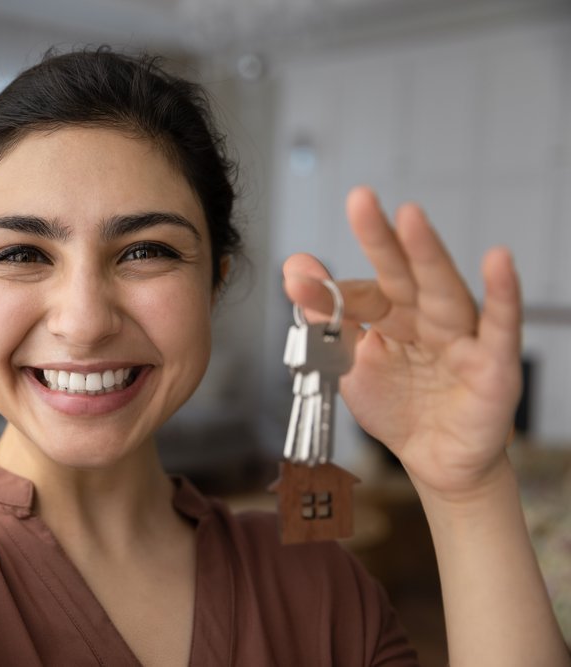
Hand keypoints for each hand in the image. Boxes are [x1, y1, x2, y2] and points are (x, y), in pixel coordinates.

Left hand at [283, 186, 522, 500]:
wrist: (435, 460)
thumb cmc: (397, 404)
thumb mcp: (350, 362)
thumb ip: (325, 318)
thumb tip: (294, 267)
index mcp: (392, 314)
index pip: (362, 295)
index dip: (330, 293)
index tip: (296, 284)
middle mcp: (427, 316)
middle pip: (403, 273)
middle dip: (382, 238)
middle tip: (358, 199)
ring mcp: (462, 336)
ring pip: (444, 290)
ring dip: (428, 253)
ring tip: (410, 217)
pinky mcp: (494, 364)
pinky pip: (500, 326)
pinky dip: (502, 294)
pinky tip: (498, 260)